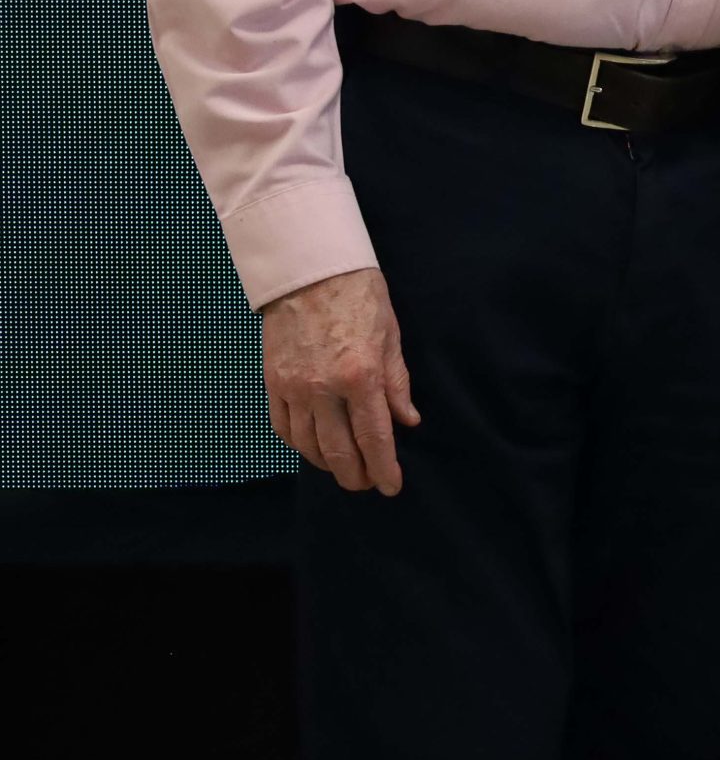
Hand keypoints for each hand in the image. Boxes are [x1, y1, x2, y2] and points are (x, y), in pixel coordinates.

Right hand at [261, 266, 419, 495]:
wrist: (311, 272)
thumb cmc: (360, 299)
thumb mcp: (391, 338)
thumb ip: (397, 385)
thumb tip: (407, 422)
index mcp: (360, 376)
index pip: (373, 437)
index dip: (384, 468)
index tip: (391, 487)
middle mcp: (323, 389)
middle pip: (338, 451)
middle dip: (355, 475)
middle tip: (368, 484)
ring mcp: (293, 388)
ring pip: (308, 445)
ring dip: (327, 464)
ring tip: (345, 469)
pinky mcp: (273, 383)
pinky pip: (284, 427)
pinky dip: (300, 445)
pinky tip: (314, 447)